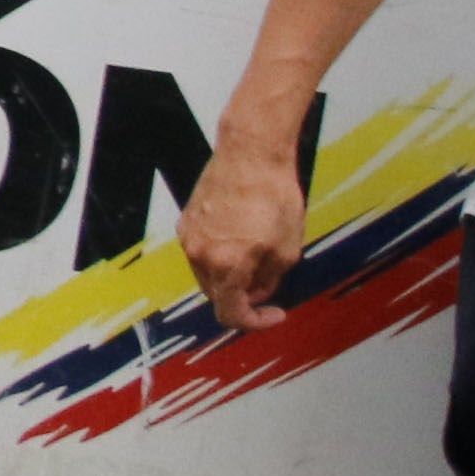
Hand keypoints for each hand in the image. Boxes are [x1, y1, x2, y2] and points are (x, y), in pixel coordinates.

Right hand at [177, 144, 304, 331]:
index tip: (274, 314)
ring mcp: (189, 237)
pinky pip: (201, 251)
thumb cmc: (273, 195)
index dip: (255, 321)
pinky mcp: (186, 220)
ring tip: (257, 255)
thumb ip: (271, 279)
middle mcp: (200, 255)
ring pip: (208, 273)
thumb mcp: (288, 248)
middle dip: (243, 296)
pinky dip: (219, 254)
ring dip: (230, 275)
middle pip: (217, 295)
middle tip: (270, 283)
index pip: (231, 314)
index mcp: (226, 266)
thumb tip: (259, 292)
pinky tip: (241, 236)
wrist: (251, 153)